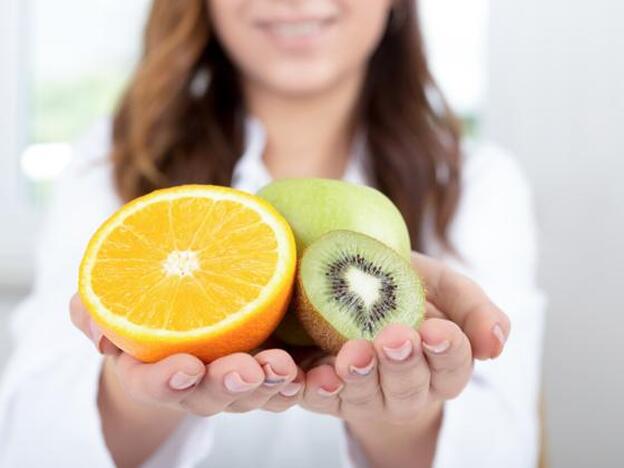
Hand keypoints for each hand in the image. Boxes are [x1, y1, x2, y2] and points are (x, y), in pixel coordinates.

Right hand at [69, 294, 304, 416]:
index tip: (184, 367)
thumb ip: (94, 312)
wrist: (179, 316)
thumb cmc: (142, 310)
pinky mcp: (267, 366)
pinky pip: (287, 380)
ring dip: (273, 385)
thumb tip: (95, 323)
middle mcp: (197, 385)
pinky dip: (305, 379)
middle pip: (213, 395)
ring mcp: (235, 379)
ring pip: (256, 393)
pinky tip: (321, 371)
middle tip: (248, 369)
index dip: (166, 382)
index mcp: (154, 372)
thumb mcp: (112, 304)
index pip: (154, 385)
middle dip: (230, 384)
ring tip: (288, 368)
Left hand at [298, 252, 509, 453]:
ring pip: (364, 395)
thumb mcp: (443, 288)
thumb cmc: (405, 294)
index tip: (436, 331)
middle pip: (408, 387)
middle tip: (393, 338)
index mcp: (440, 365)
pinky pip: (319, 400)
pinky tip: (314, 378)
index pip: (452, 366)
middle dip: (401, 364)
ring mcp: (364, 394)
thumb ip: (473, 309)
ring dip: (360, 377)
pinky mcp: (325, 393)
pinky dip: (317, 391)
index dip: (447, 352)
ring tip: (354, 355)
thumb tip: (496, 343)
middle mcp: (405, 389)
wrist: (355, 300)